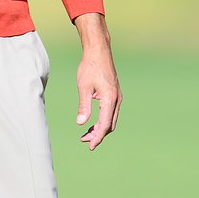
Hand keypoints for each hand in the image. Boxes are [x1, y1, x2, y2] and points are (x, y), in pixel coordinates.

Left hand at [72, 12, 120, 149]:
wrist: (99, 51)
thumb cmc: (90, 67)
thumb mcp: (83, 86)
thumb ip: (83, 106)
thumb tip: (81, 124)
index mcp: (110, 99)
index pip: (104, 124)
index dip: (97, 137)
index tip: (90, 146)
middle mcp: (117, 99)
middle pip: (109, 124)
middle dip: (98, 134)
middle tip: (84, 140)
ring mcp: (117, 96)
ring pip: (111, 119)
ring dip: (100, 127)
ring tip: (87, 133)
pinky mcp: (115, 93)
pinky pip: (111, 112)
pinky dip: (103, 119)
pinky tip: (93, 120)